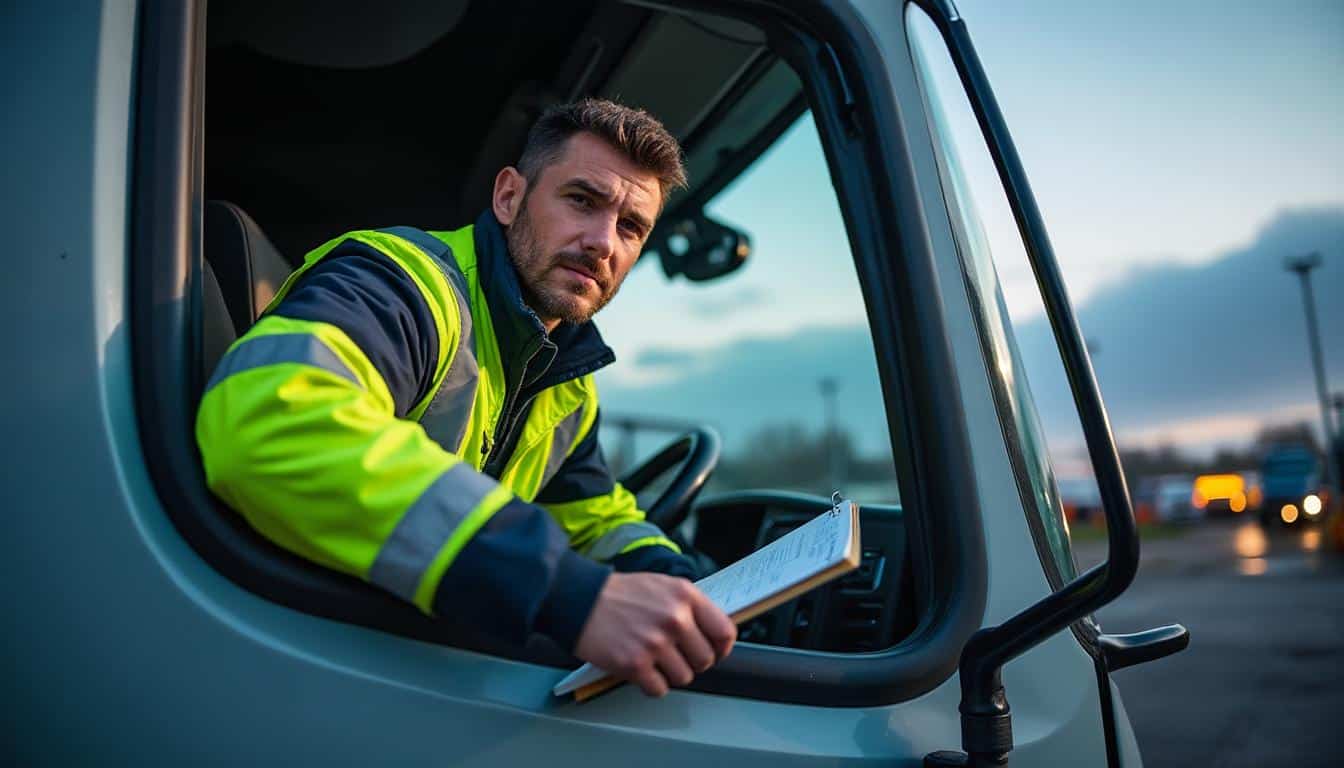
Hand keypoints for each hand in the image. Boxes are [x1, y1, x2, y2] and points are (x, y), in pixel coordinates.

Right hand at [574, 572, 735, 696]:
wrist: (580, 599)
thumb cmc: (619, 594)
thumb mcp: (662, 586)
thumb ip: (689, 606)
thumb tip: (711, 633)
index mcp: (685, 596)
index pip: (724, 631)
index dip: (721, 648)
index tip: (713, 651)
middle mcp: (674, 618)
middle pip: (705, 660)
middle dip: (691, 662)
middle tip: (674, 656)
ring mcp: (655, 642)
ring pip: (683, 678)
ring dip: (669, 674)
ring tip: (653, 660)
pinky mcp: (635, 664)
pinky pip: (659, 689)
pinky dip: (650, 684)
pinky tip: (640, 669)